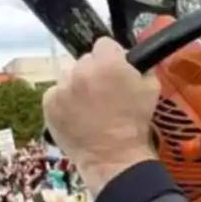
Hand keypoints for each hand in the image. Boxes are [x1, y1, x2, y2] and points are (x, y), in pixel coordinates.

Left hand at [43, 37, 159, 193]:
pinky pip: (56, 94)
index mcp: (107, 63)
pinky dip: (65, 102)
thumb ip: (139, 66)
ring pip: (69, 77)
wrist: (114, 157)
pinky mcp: (49, 104)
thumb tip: (129, 60)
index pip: (104, 44)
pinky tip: (77, 116)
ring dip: (78, 86)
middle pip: (85, 61)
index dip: (112, 57)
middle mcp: (81, 70)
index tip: (115, 70)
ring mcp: (62, 87)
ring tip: (90, 107)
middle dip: (94, 72)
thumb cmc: (135, 124)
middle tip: (104, 93)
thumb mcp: (151, 88)